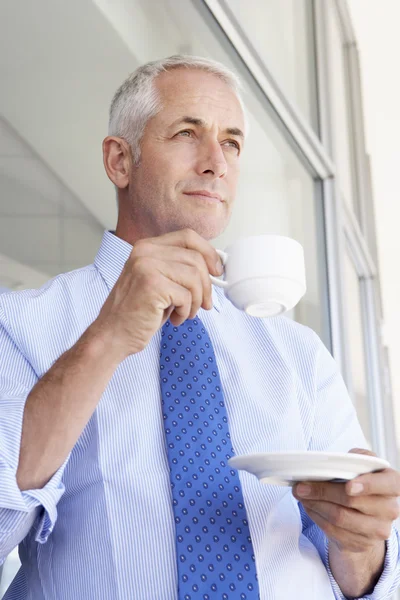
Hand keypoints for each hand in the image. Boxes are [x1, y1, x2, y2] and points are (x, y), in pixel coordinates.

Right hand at [93, 228, 222, 357]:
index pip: (188, 237)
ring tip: (185, 313)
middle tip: (203, 304)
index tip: (217, 271)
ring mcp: (147, 266)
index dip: (208, 253)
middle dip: (206, 286)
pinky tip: (174, 319)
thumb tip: (215, 266)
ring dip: (196, 301)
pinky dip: (186, 311)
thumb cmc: (138, 312)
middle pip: (195, 258)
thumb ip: (180, 268)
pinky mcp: (152, 285)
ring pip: (194, 277)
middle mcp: (145, 252)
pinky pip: (186, 296)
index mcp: (147, 246)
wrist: (113, 334)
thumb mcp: (159, 281)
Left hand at [293, 448, 399, 553]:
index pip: (386, 484)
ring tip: (301, 494)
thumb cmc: (362, 481)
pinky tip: (309, 506)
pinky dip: (316, 516)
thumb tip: (336, 461)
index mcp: (392, 484)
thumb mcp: (363, 465)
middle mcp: (390, 508)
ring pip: (339, 517)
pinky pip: (334, 531)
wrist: (367, 514)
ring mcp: (377, 529)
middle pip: (352, 500)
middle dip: (322, 491)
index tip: (348, 486)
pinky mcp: (362, 543)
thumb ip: (356, 459)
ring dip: (315, 504)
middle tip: (301, 486)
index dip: (367, 485)